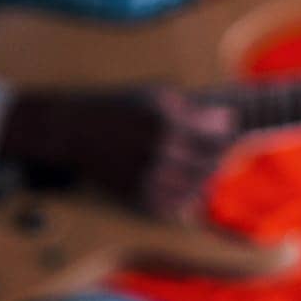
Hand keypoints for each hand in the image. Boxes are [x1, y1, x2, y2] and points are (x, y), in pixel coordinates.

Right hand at [0, 88, 236, 219]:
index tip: (226, 124)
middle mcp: (160, 153)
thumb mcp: (153, 95)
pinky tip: (182, 181)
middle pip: (212, 162)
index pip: (218, 135)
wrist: (73, 131)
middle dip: (219, 152)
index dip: (227, 129)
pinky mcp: (138, 198)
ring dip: (204, 174)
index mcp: (166, 123)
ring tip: (199, 161)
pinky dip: (187, 195)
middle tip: (216, 144)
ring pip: (198, 187)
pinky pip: (177, 205)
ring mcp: (149, 179)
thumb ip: (191, 109)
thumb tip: (227, 121)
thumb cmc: (116, 107)